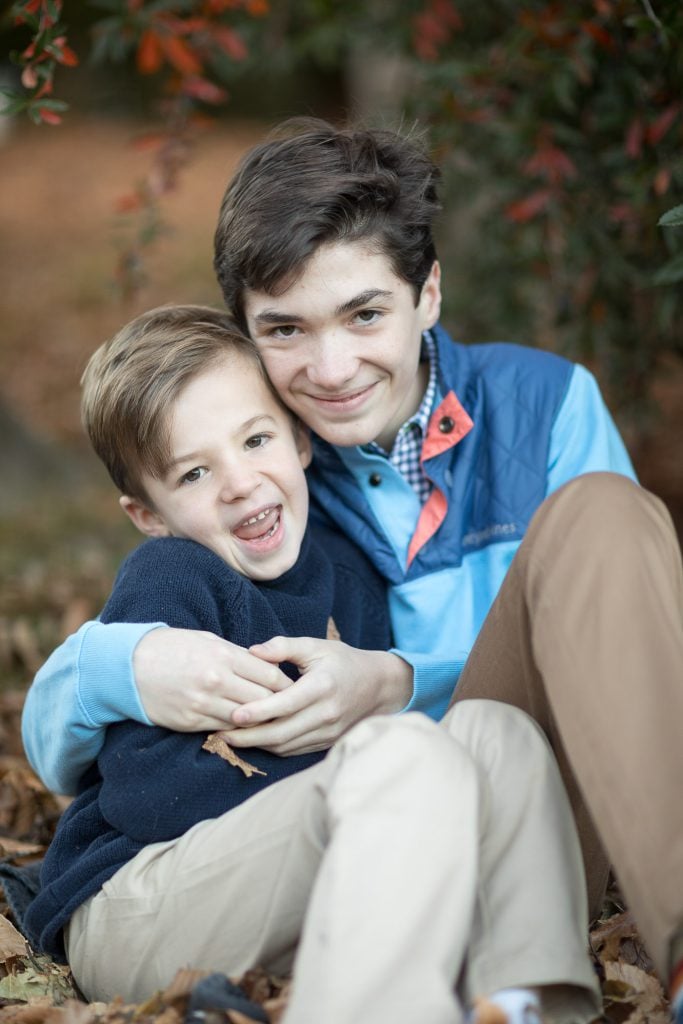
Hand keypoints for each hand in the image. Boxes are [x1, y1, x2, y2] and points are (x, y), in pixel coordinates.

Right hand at [133, 627, 292, 731]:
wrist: (129, 665)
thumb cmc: (174, 647)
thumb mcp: (209, 640)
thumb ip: (240, 655)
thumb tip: (270, 668)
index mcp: (225, 656)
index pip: (271, 676)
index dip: (287, 685)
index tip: (294, 690)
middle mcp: (217, 681)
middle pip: (264, 701)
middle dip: (279, 706)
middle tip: (290, 709)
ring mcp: (203, 704)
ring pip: (246, 720)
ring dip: (259, 721)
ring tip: (271, 721)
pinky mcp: (190, 722)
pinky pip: (224, 729)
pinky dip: (237, 728)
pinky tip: (244, 726)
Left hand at [224, 637, 413, 754]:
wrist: (377, 686)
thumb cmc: (342, 661)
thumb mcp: (315, 646)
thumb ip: (283, 646)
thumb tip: (252, 651)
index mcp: (322, 686)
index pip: (286, 704)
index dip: (259, 712)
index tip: (233, 714)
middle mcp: (326, 713)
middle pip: (282, 732)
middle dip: (249, 736)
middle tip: (220, 733)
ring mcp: (328, 732)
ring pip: (286, 745)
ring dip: (257, 745)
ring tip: (230, 738)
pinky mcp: (327, 742)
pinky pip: (294, 750)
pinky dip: (272, 747)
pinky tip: (254, 740)